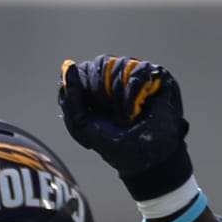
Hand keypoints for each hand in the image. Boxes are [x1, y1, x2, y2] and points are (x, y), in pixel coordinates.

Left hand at [57, 55, 188, 200]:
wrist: (146, 157)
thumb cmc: (114, 144)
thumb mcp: (81, 125)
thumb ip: (70, 97)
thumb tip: (68, 65)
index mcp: (94, 89)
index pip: (83, 69)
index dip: (83, 85)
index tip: (89, 108)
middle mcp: (114, 78)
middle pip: (99, 64)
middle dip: (100, 92)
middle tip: (109, 116)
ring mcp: (134, 74)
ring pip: (118, 66)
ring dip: (118, 97)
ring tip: (125, 118)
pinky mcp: (154, 75)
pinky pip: (137, 72)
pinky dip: (132, 96)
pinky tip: (134, 112)